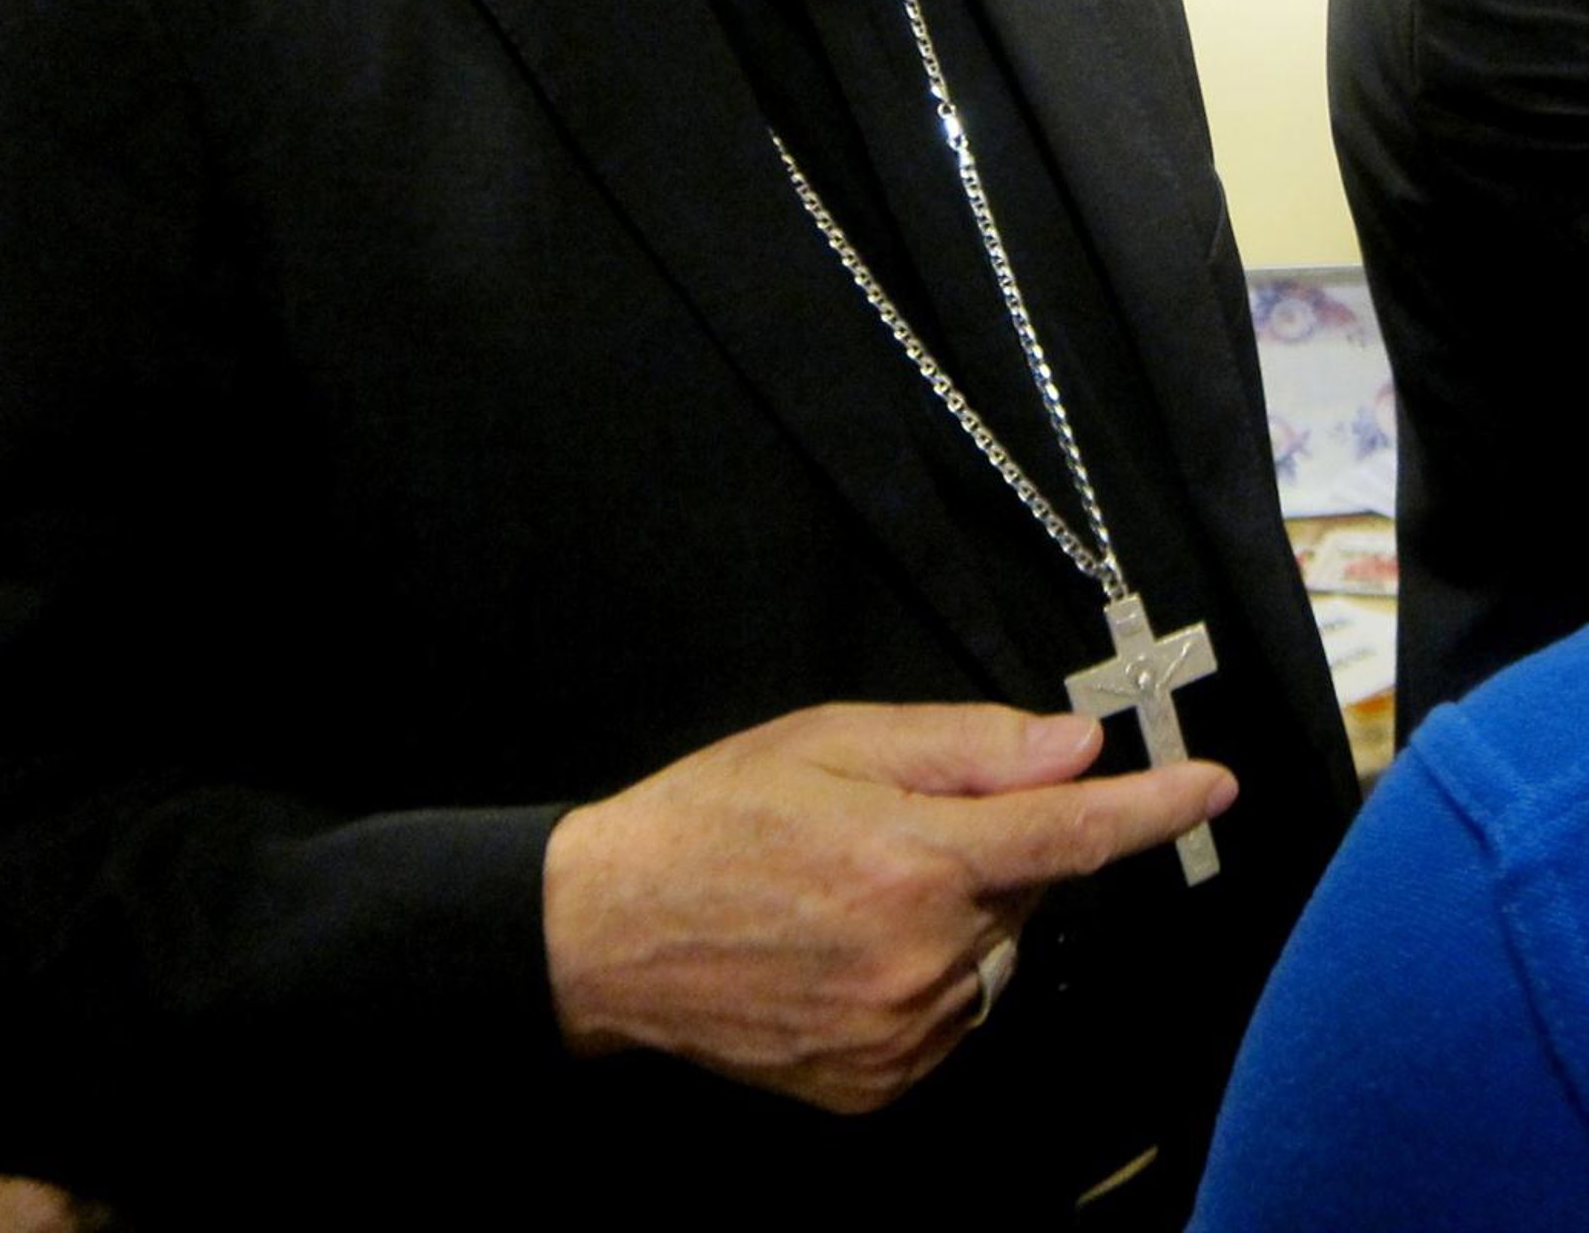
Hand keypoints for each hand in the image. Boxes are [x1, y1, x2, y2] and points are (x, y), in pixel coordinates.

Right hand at [543, 700, 1235, 1113]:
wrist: (610, 933)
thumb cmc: (715, 816)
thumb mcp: (828, 740)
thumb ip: (962, 745)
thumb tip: (1075, 748)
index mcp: (912, 860)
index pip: (1068, 834)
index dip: (1150, 810)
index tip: (1213, 784)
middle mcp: (923, 960)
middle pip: (1021, 894)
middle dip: (989, 851)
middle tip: (892, 823)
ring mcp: (903, 1035)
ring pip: (988, 960)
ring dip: (956, 918)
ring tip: (851, 888)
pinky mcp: (880, 1082)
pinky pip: (947, 1017)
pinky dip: (923, 975)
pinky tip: (844, 945)